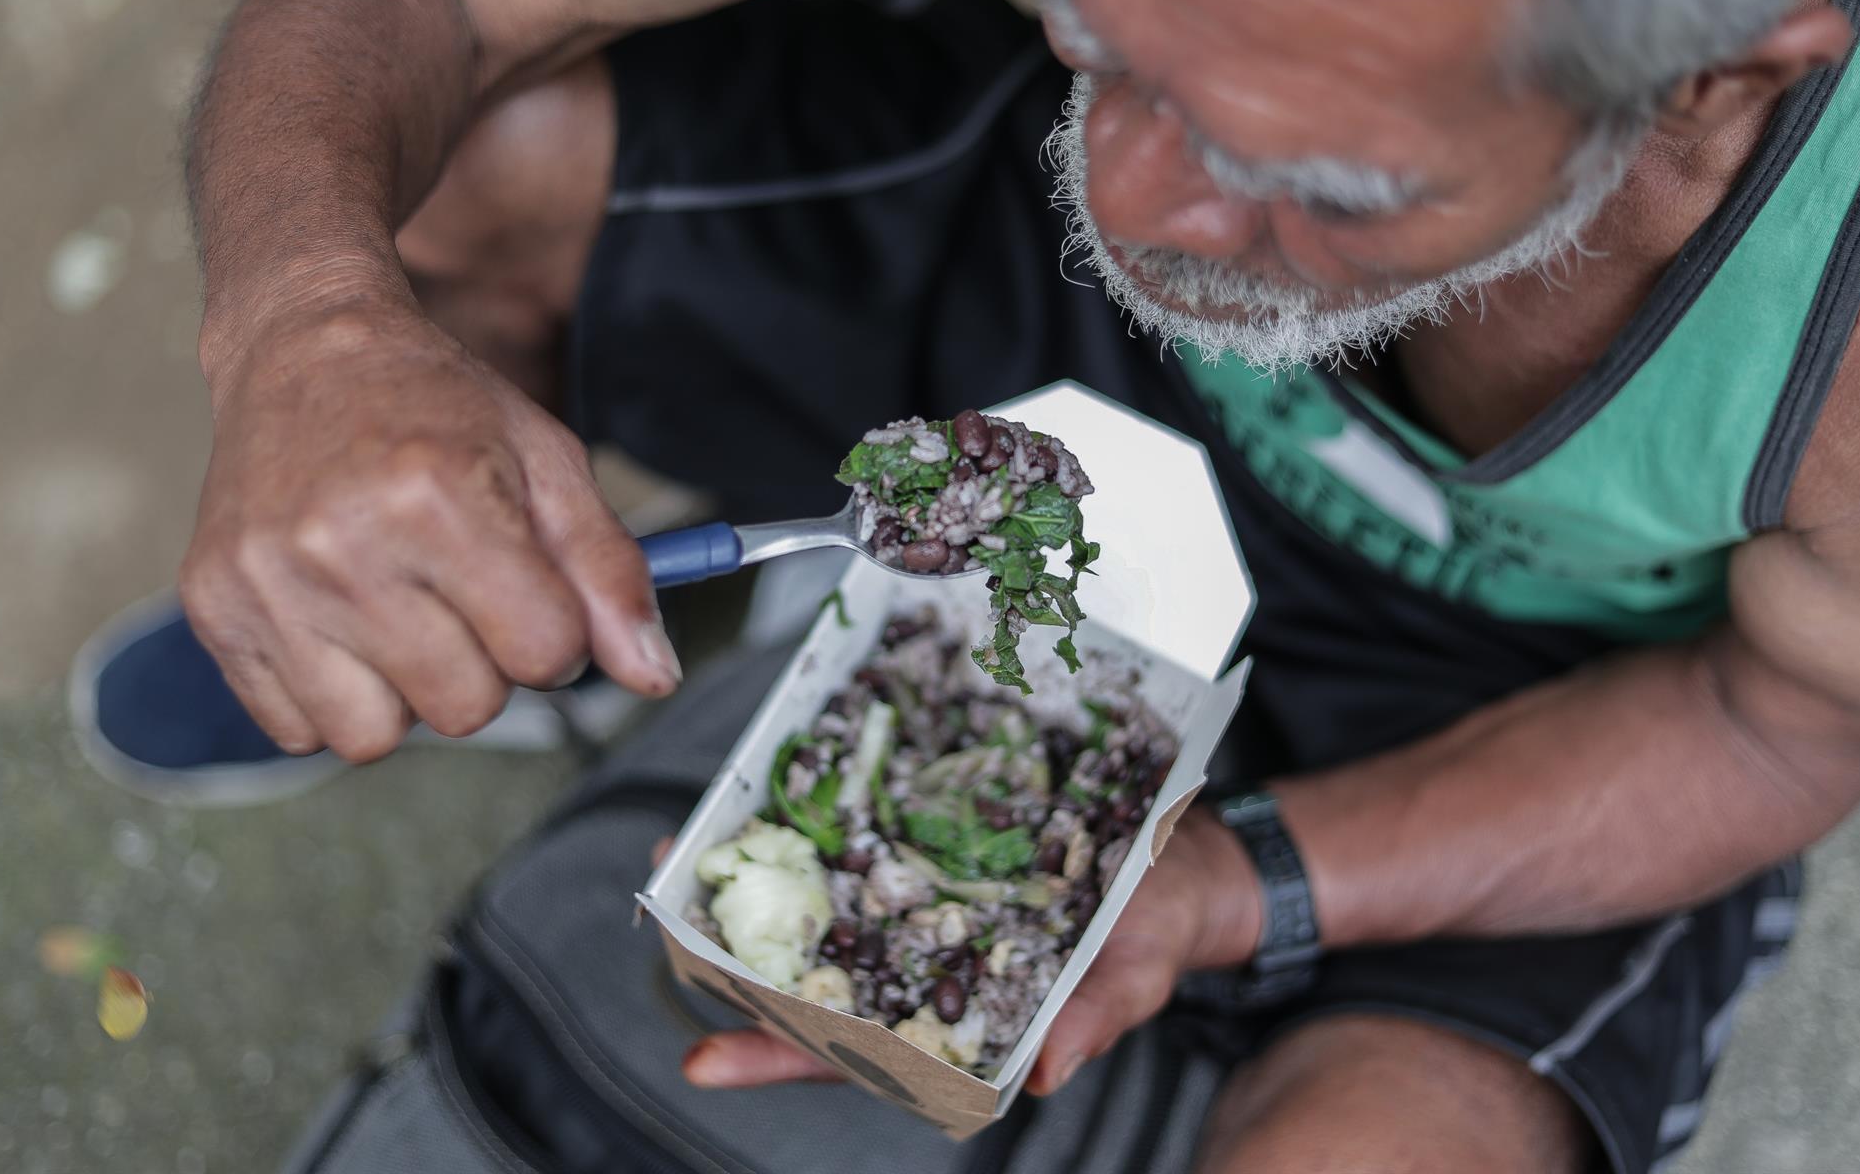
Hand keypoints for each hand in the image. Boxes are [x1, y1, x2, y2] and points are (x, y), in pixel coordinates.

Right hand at [180, 306, 681, 759]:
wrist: (303, 351)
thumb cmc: (435, 407)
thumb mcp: (548, 463)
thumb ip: (610, 572)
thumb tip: (653, 674)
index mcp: (439, 495)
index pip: (546, 653)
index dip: (557, 633)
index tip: (531, 588)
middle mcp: (342, 543)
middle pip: (469, 708)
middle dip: (486, 664)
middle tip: (460, 591)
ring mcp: (267, 582)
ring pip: (376, 737)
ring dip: (407, 691)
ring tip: (399, 610)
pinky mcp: (214, 609)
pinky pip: (300, 732)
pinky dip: (333, 695)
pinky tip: (341, 620)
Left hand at [680, 807, 1262, 1093]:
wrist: (1190, 853)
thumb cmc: (1157, 929)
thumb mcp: (1135, 978)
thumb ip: (1090, 1021)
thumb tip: (1044, 1074)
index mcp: (956, 1014)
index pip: (855, 1051)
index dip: (781, 1054)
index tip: (705, 1058)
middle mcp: (923, 956)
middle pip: (816, 977)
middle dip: (737, 964)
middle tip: (668, 935)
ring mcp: (922, 894)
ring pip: (826, 901)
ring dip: (760, 880)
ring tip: (690, 854)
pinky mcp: (935, 830)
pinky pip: (867, 826)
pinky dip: (819, 811)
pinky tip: (772, 785)